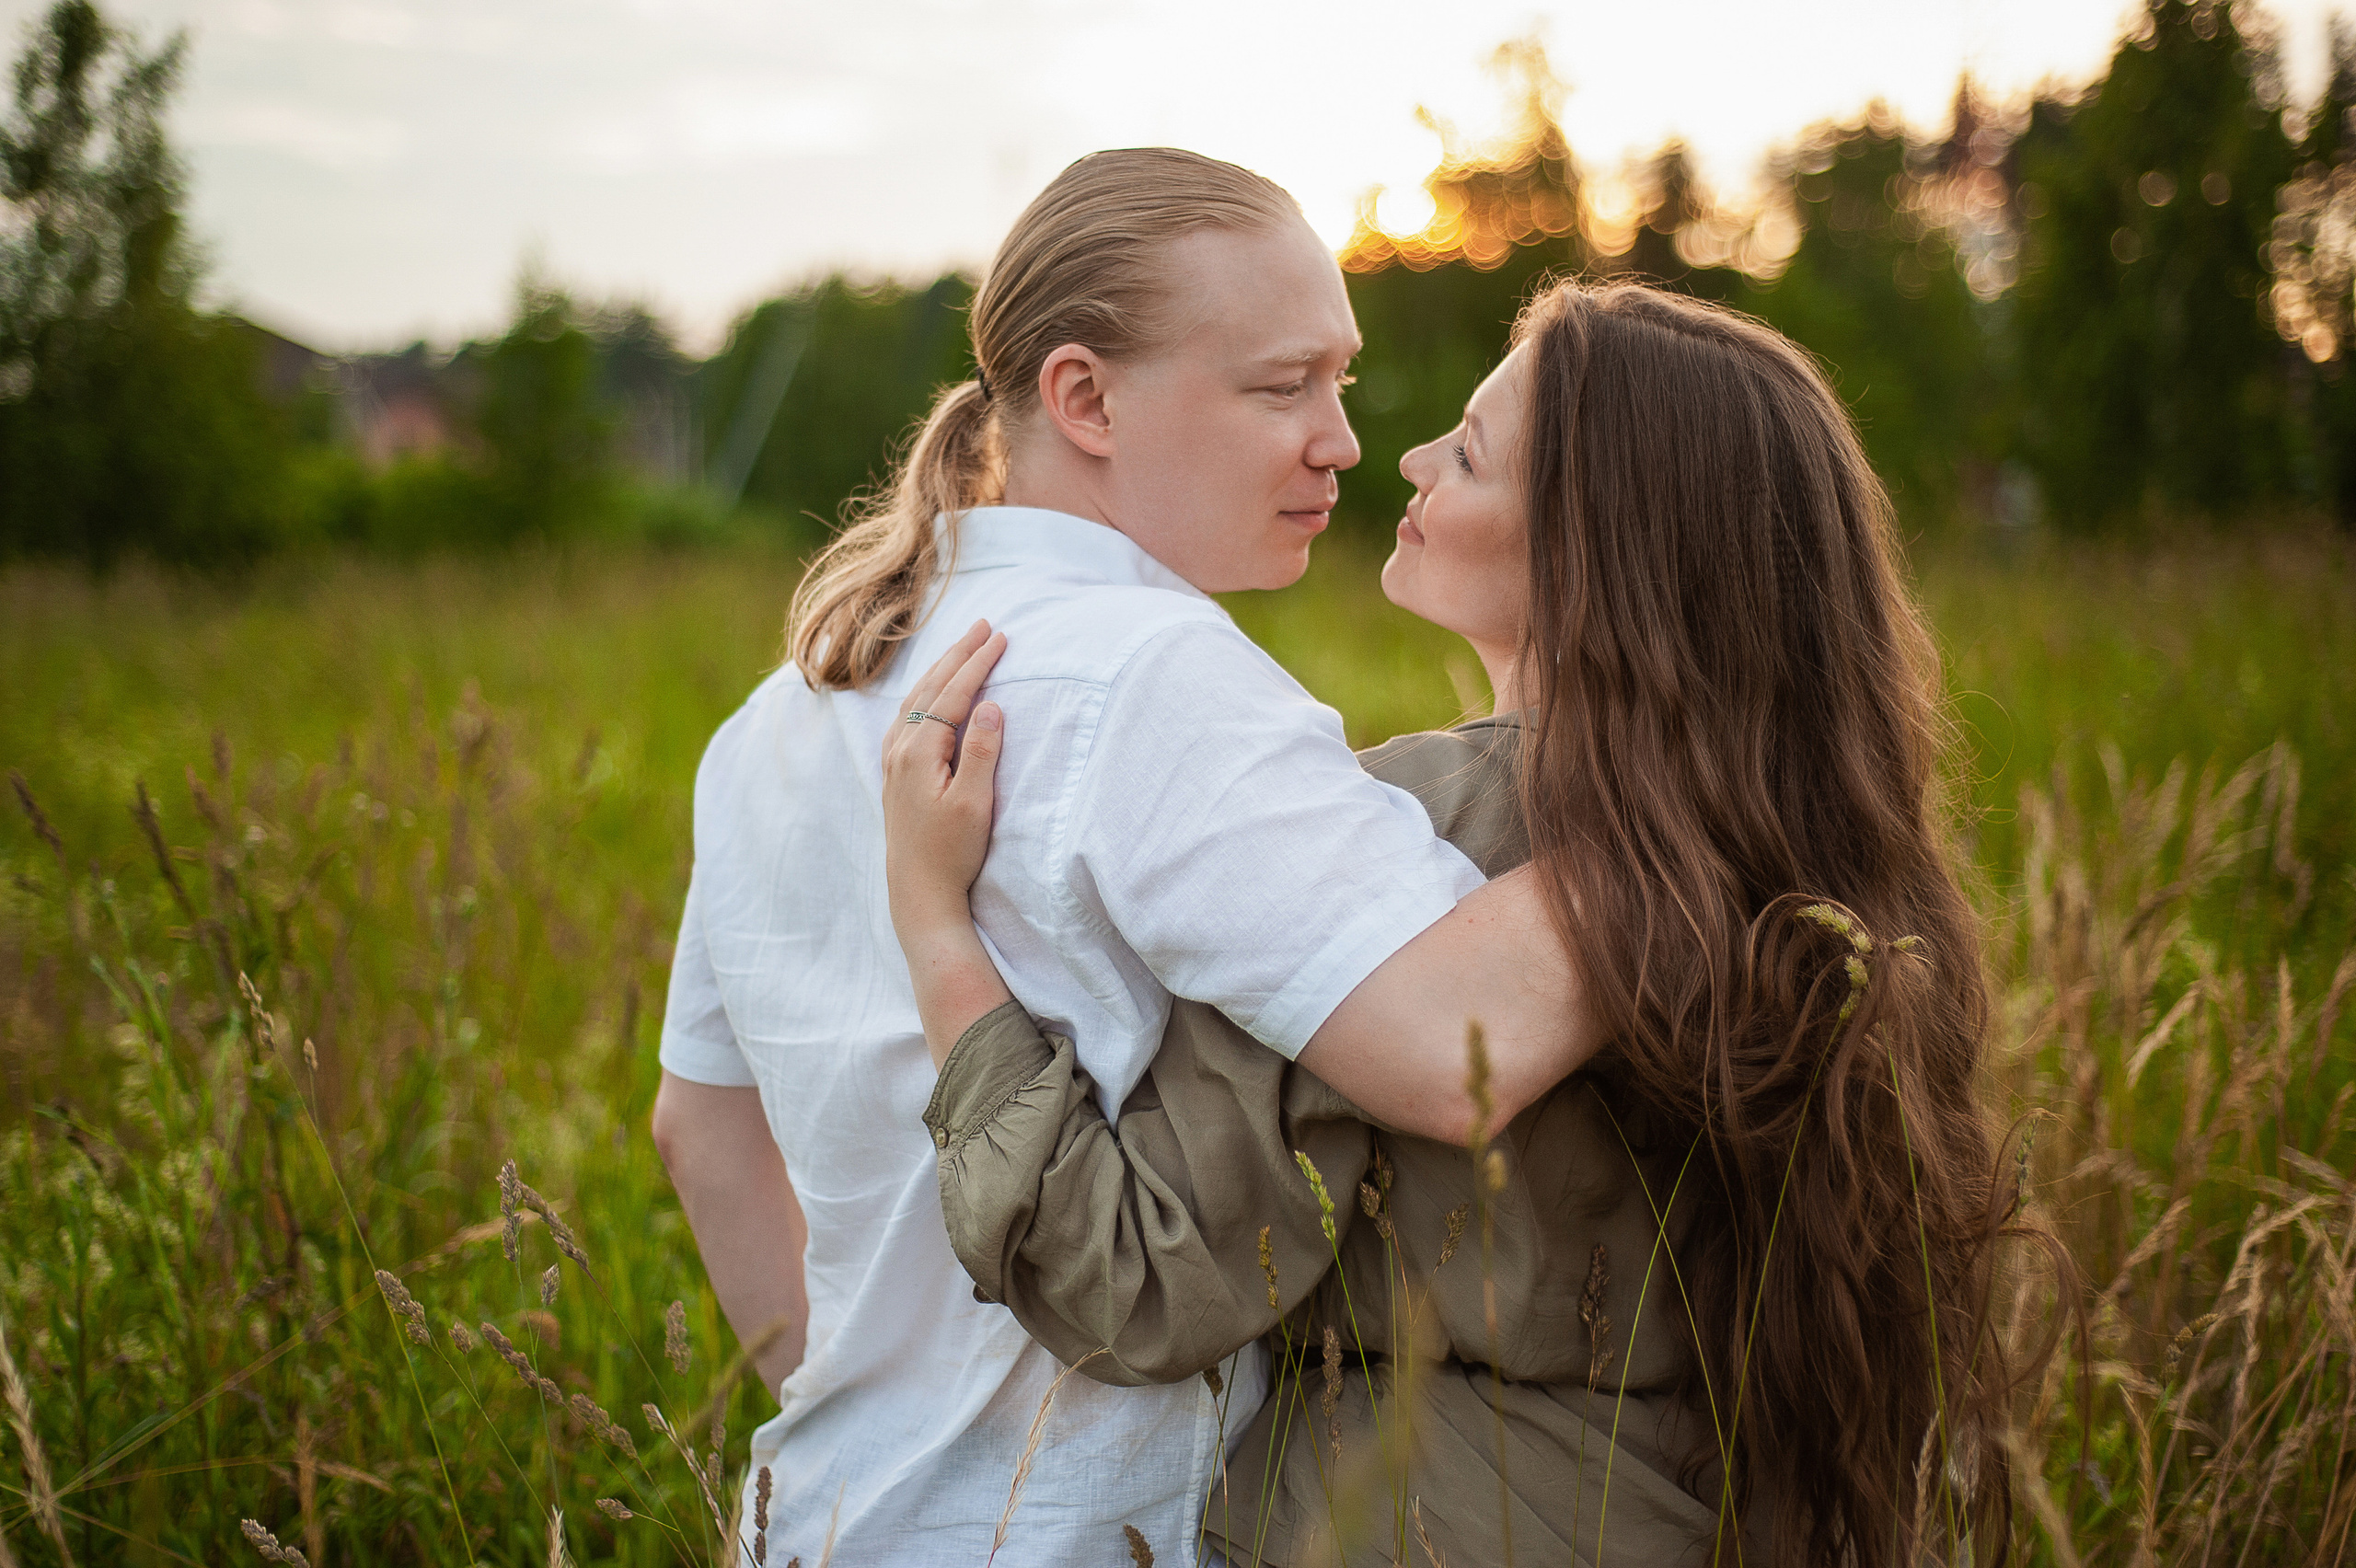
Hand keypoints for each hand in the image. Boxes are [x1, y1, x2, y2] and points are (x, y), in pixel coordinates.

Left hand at [882, 620, 1007, 945]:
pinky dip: (923, 695)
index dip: (977, 663)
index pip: (953, 694)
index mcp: (920, 753)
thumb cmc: (951, 852)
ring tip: (961, 648)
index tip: (999, 637)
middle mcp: (900, 751)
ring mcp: (893, 763)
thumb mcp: (975, 803)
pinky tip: (928, 696)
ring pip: (915, 701)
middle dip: (958, 654)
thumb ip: (982, 751)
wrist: (918, 892)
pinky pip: (906, 718)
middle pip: (930, 688)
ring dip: (940, 671)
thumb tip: (990, 704)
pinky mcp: (895, 776)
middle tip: (983, 625)